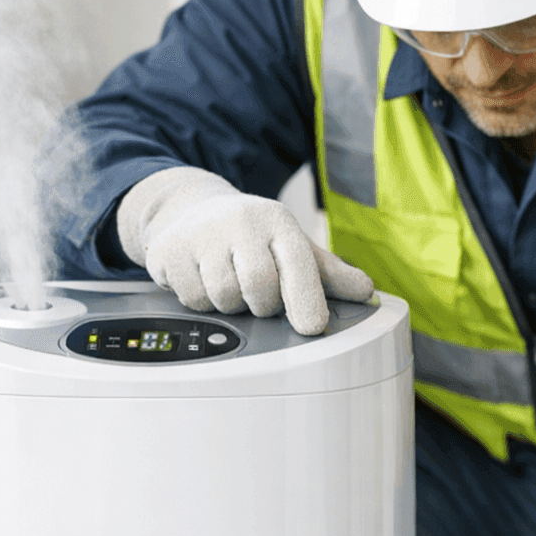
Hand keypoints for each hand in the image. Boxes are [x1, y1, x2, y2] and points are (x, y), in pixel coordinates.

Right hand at [117, 167, 372, 334]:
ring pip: (223, 297)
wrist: (193, 209)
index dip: (306, 298)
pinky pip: (193, 299)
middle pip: (259, 288)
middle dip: (262, 305)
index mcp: (279, 223)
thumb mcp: (294, 247)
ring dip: (231, 305)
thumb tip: (366, 293)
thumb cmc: (253, 236)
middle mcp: (242, 222)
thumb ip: (330, 273)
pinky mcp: (169, 249)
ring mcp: (202, 233)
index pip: (297, 264)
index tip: (312, 327)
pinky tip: (205, 280)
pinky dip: (202, 301)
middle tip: (258, 296)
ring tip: (231, 283)